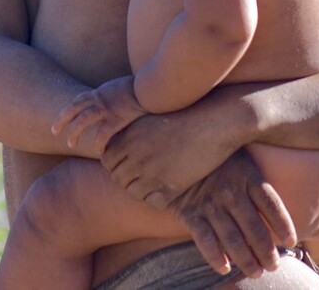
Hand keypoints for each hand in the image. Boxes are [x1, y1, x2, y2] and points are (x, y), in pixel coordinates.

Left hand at [52, 76, 144, 154]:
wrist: (150, 87)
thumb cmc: (140, 88)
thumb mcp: (121, 89)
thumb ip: (113, 97)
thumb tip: (112, 105)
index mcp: (100, 92)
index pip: (79, 100)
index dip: (68, 110)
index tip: (61, 119)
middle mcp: (100, 99)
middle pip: (75, 108)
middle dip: (63, 119)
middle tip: (54, 132)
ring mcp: (107, 108)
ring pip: (84, 119)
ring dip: (75, 131)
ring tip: (70, 144)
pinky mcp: (117, 118)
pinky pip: (104, 133)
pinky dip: (99, 143)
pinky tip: (98, 152)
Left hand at [102, 95, 241, 206]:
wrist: (211, 123)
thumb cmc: (184, 116)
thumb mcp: (151, 119)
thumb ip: (133, 133)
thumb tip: (120, 143)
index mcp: (129, 137)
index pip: (107, 160)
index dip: (116, 165)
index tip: (129, 165)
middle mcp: (136, 155)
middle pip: (117, 178)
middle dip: (127, 179)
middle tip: (142, 176)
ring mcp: (152, 172)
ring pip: (132, 193)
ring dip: (141, 191)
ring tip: (154, 184)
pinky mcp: (170, 187)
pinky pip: (152, 203)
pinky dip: (156, 200)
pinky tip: (166, 191)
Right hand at [165, 148, 295, 276]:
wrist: (173, 145)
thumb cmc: (213, 151)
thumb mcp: (236, 154)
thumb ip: (252, 176)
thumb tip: (270, 206)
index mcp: (247, 174)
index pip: (272, 206)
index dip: (284, 226)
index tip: (291, 242)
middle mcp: (231, 191)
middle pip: (256, 230)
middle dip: (267, 253)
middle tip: (273, 266)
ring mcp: (210, 203)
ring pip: (234, 241)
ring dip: (247, 261)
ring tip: (256, 271)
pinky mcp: (190, 212)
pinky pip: (205, 241)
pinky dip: (215, 258)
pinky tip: (225, 268)